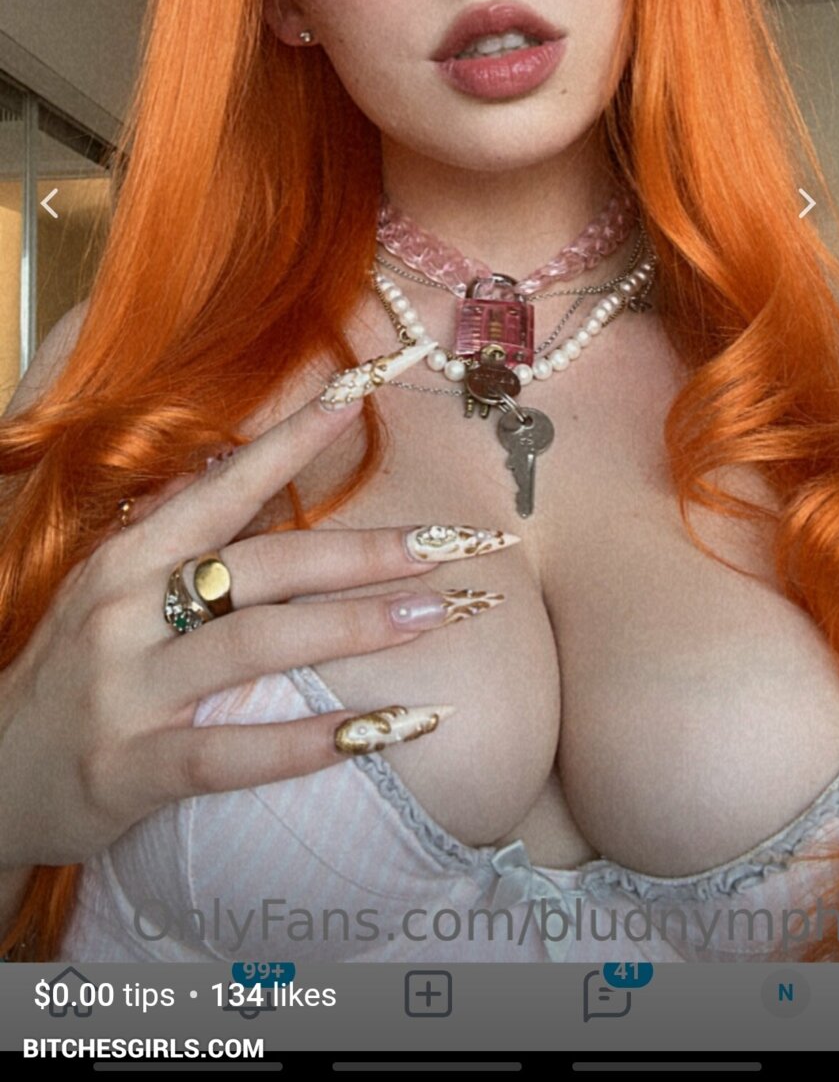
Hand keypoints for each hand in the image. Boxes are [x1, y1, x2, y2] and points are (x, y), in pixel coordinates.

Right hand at [0, 394, 506, 870]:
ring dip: (358, 626)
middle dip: (368, 550)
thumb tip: (239, 462)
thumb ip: (177, 530)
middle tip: (451, 543)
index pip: (229, 482)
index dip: (298, 434)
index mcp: (129, 555)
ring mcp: (131, 687)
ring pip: (260, 643)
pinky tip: (380, 729)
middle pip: (267, 563)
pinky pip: (236, 751)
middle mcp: (128, 607)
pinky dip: (312, 740)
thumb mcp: (113, 587)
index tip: (364, 387)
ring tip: (436, 615)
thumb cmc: (74, 670)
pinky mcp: (136, 765)